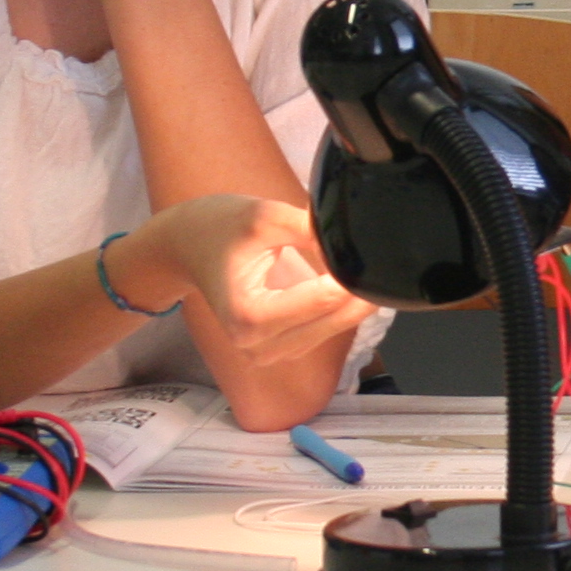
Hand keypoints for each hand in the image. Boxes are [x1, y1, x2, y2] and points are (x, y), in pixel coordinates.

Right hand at [127, 196, 369, 365]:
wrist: (185, 246)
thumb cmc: (218, 227)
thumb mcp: (265, 216)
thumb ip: (311, 229)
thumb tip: (354, 242)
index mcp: (248, 316)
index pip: (320, 301)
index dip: (350, 278)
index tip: (371, 254)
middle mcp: (255, 345)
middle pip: (330, 323)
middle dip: (359, 294)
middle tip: (385, 264)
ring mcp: (264, 354)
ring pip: (328, 332)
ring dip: (351, 305)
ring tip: (367, 271)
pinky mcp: (275, 350)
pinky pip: (319, 333)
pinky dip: (336, 312)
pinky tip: (348, 286)